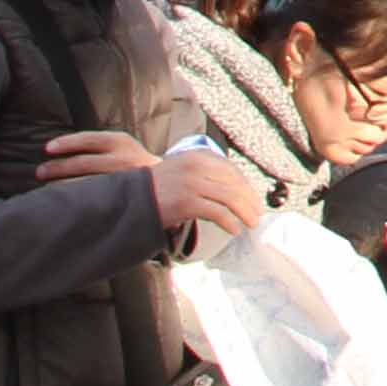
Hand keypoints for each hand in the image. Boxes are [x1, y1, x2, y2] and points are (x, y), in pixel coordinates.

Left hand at [38, 129, 161, 187]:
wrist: (166, 183)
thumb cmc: (133, 164)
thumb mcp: (123, 146)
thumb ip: (99, 146)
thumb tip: (60, 149)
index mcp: (120, 142)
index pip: (88, 139)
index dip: (66, 143)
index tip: (48, 149)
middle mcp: (121, 159)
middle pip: (82, 162)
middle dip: (57, 168)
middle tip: (40, 172)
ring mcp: (121, 179)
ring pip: (84, 182)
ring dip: (62, 185)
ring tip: (46, 189)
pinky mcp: (121, 196)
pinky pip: (93, 197)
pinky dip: (76, 197)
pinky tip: (64, 200)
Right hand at [150, 145, 265, 237]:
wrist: (129, 200)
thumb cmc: (157, 190)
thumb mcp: (181, 171)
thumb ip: (204, 174)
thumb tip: (234, 190)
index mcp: (197, 155)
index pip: (230, 169)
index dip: (246, 185)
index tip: (253, 198)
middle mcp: (196, 165)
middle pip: (234, 182)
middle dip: (249, 200)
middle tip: (257, 213)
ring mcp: (192, 183)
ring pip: (230, 197)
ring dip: (245, 212)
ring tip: (251, 223)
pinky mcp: (187, 201)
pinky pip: (217, 212)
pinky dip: (229, 222)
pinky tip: (234, 229)